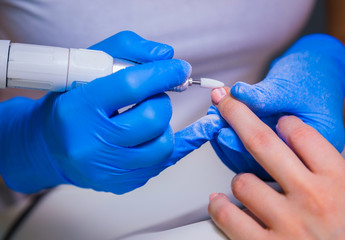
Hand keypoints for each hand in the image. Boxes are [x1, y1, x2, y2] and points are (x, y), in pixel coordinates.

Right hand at [0, 31, 190, 193]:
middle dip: (161, 101)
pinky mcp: (120, 184)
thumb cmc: (71, 103)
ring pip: (163, 146)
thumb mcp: (87, 66)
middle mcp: (91, 144)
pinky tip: (181, 133)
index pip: (130, 86)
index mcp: (78, 108)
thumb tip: (166, 55)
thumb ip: (125, 48)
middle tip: (152, 96)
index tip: (180, 68)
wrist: (51, 148)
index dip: (162, 74)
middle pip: (152, 119)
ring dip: (164, 125)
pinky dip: (173, 143)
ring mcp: (107, 169)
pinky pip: (163, 163)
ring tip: (147, 117)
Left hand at [208, 88, 344, 239]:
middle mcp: (311, 198)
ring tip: (246, 186)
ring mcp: (287, 224)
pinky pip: (230, 218)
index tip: (277, 122)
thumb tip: (308, 147)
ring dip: (240, 180)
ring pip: (243, 181)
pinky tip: (220, 204)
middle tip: (225, 103)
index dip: (285, 123)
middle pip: (262, 141)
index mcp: (339, 181)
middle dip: (238, 114)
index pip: (301, 133)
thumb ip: (336, 172)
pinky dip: (220, 208)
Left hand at [210, 34, 344, 178]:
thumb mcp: (291, 85)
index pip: (278, 152)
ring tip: (213, 114)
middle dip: (230, 138)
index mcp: (319, 145)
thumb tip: (236, 93)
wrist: (312, 76)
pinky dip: (228, 135)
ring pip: (247, 160)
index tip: (224, 128)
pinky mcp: (268, 153)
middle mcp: (300, 158)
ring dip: (225, 136)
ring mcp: (282, 158)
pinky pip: (243, 154)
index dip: (246, 142)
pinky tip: (218, 119)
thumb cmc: (309, 79)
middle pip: (259, 161)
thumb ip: (264, 94)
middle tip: (214, 118)